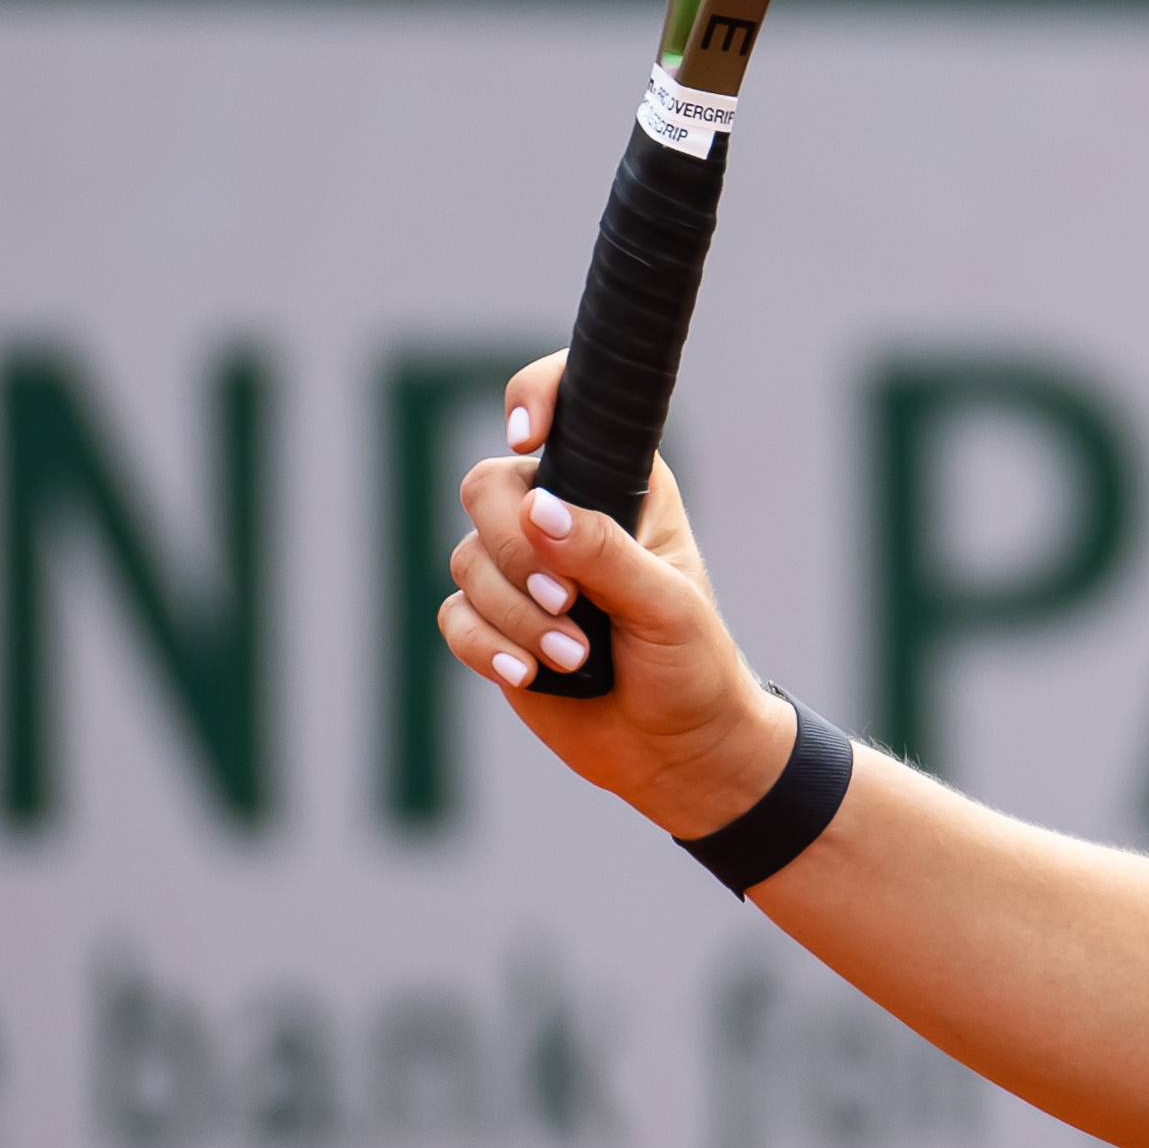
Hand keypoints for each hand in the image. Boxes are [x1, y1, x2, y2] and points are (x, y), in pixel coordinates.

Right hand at [439, 353, 792, 839]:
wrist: (677, 751)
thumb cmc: (692, 664)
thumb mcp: (666, 605)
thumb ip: (605, 554)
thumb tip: (538, 511)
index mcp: (621, 483)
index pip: (567, 405)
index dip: (535, 396)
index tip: (527, 437)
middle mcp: (563, 514)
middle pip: (487, 489)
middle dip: (516, 551)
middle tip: (568, 601)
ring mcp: (523, 570)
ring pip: (469, 560)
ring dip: (517, 616)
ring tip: (576, 657)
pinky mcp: (495, 624)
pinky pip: (456, 618)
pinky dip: (488, 647)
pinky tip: (532, 676)